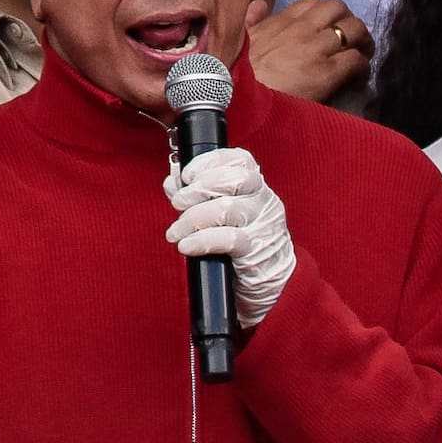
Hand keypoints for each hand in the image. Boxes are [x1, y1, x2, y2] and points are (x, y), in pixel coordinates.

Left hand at [163, 147, 295, 328]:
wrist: (270, 282)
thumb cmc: (241, 243)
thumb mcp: (220, 214)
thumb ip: (196, 195)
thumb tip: (171, 181)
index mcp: (255, 187)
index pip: (240, 159)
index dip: (209, 162)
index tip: (187, 175)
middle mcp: (263, 201)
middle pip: (234, 179)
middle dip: (198, 189)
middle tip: (178, 203)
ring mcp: (262, 226)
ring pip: (226, 208)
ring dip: (192, 218)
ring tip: (176, 231)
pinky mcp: (256, 252)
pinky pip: (228, 239)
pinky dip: (200, 240)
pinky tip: (186, 245)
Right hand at [246, 0, 372, 102]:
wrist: (236, 100)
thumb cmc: (235, 76)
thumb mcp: (239, 41)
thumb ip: (251, 21)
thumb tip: (258, 6)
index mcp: (280, 23)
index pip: (312, 3)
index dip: (325, 12)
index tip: (328, 26)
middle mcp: (301, 30)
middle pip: (338, 7)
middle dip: (348, 19)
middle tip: (351, 36)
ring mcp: (315, 50)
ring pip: (353, 29)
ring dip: (362, 40)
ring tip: (362, 52)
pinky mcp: (326, 73)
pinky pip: (355, 59)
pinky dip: (362, 66)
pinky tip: (359, 76)